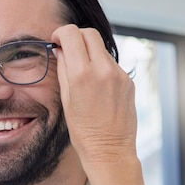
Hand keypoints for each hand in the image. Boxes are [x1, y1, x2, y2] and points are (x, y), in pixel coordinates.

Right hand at [52, 25, 137, 167]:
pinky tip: (95, 85)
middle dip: (76, 36)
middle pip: (89, 33)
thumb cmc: (83, 131)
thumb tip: (61, 50)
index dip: (61, 33)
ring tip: (81, 71)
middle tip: (67, 49)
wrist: (110, 150)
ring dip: (88, 52)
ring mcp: (119, 75)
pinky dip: (100, 66)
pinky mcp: (128, 81)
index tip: (57, 41)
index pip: (72, 34)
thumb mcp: (66, 99)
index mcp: (82, 75)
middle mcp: (103, 70)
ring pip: (101, 48)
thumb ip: (63, 70)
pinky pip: (111, 64)